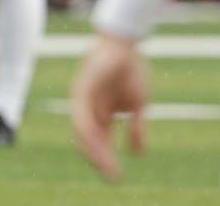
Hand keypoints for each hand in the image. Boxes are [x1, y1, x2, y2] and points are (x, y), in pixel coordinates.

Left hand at [70, 32, 149, 181]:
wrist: (125, 43)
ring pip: (83, 131)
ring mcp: (82, 98)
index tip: (116, 174)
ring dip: (94, 149)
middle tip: (113, 177)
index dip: (106, 156)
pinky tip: (97, 142)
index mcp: (99, 111)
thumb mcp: (137, 103)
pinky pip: (81, 114)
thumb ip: (136, 127)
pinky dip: (88, 130)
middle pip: (89, 139)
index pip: (99, 139)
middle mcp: (87, 106)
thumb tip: (138, 153)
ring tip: (105, 165)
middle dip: (100, 159)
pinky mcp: (81, 89)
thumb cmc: (130, 70)